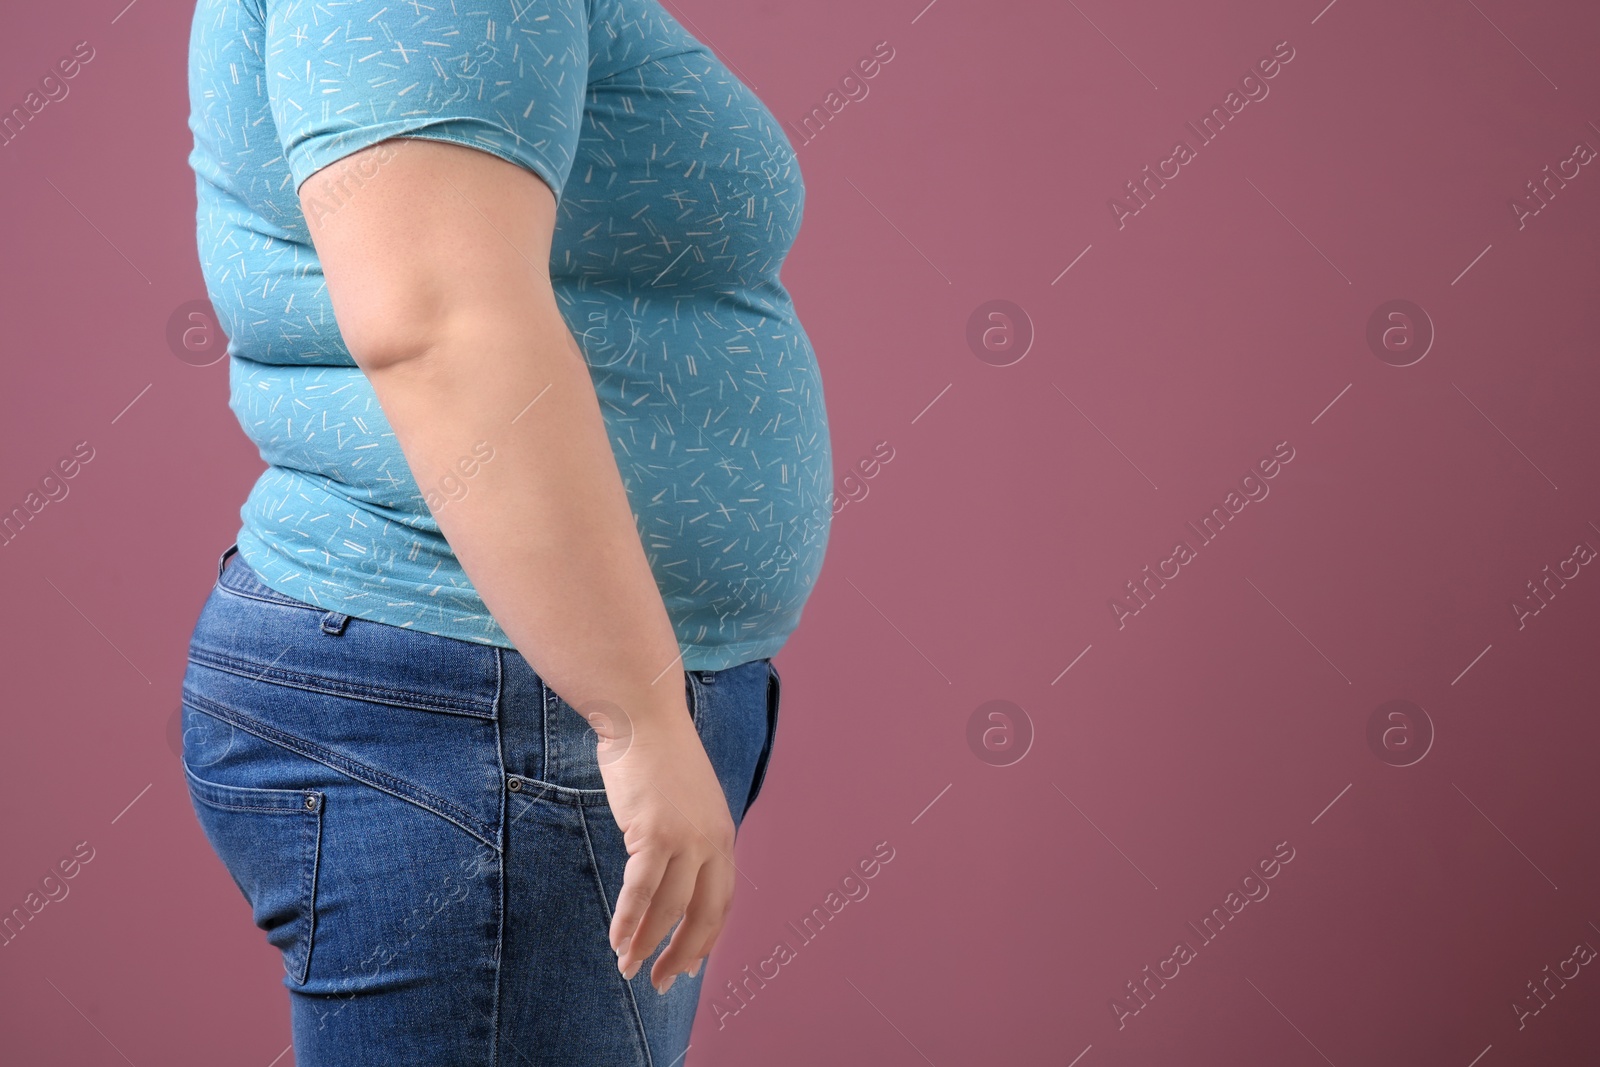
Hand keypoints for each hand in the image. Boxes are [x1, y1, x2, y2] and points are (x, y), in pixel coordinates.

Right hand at [595, 701, 736, 993]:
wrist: (643, 717)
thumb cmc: (656, 758)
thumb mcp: (685, 802)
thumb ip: (687, 836)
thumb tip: (672, 873)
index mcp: (723, 836)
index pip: (721, 901)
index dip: (706, 938)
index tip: (690, 964)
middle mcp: (712, 841)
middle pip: (704, 915)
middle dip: (683, 955)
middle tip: (662, 983)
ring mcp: (685, 838)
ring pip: (669, 909)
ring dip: (646, 944)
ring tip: (627, 966)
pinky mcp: (654, 833)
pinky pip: (641, 891)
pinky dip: (628, 920)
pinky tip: (616, 939)